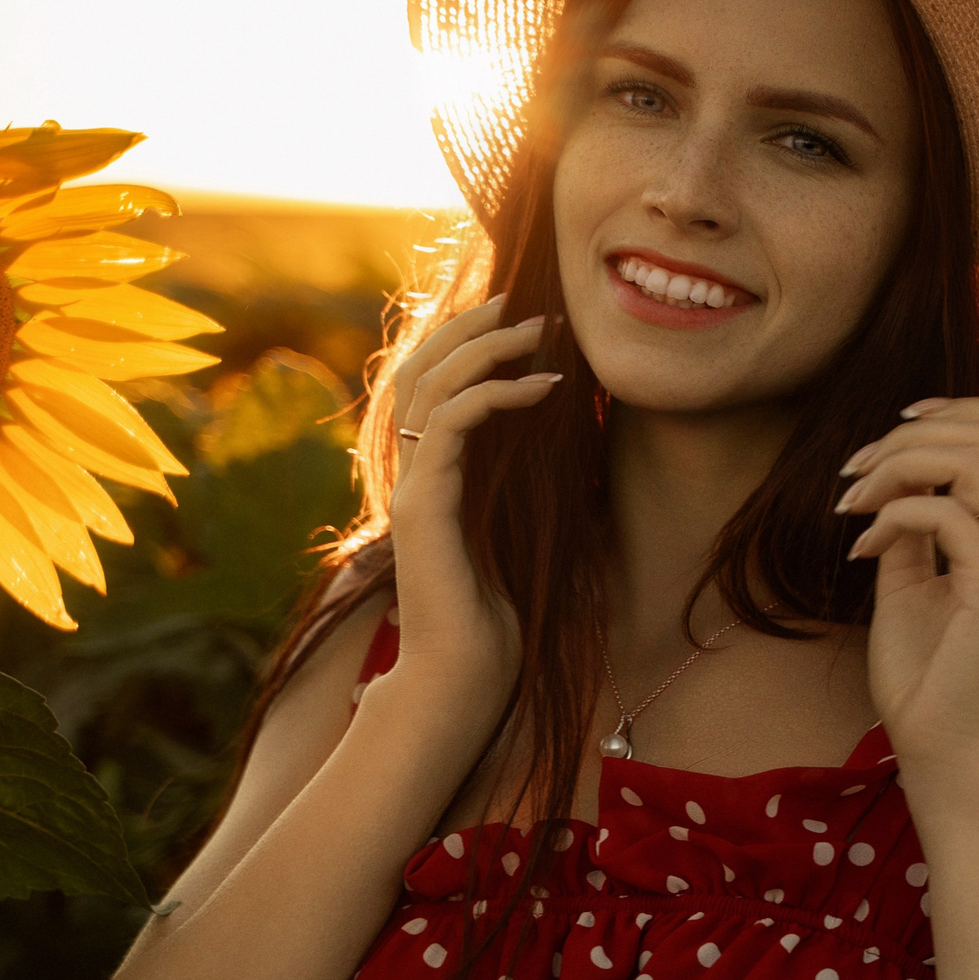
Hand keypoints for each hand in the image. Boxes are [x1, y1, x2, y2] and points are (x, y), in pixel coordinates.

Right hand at [381, 299, 559, 714]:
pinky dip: (497, 395)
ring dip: (487, 350)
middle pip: (421, 372)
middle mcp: (412, 477)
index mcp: (431, 481)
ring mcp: (412, 488)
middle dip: (470, 329)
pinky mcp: (424, 506)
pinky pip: (453, 426)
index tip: (519, 321)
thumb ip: (523, 492)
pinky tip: (543, 386)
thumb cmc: (497, 625)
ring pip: (433, 388)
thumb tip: (566, 448)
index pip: (433, 390)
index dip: (467, 347)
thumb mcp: (521, 539)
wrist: (464, 679)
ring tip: (539, 329)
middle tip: (520, 300)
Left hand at [834, 396, 978, 791]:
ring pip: (975, 460)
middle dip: (915, 433)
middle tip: (853, 469)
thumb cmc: (928, 679)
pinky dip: (893, 515)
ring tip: (852, 499)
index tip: (896, 423)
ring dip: (900, 464)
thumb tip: (892, 482)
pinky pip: (945, 513)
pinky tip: (862, 549)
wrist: (945, 754)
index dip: (961, 410)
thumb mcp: (912, 585)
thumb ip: (913, 530)